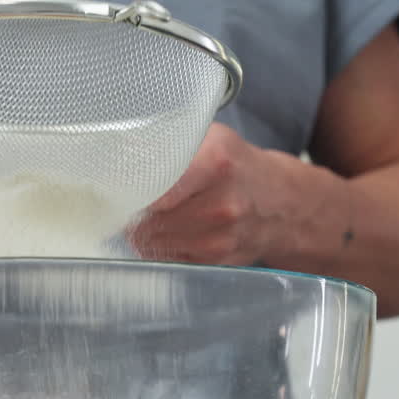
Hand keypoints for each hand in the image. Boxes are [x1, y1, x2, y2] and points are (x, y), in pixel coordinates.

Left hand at [129, 124, 299, 265]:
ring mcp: (219, 237)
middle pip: (148, 216)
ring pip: (153, 239)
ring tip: (151, 213)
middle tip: (130, 200)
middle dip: (132, 210)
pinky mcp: (214, 260)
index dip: (129, 187)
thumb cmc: (237, 166)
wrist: (280, 203)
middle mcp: (221, 204)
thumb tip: (119, 153)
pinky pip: (166, 256)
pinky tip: (169, 229)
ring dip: (142, 230)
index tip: (118, 186)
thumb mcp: (209, 138)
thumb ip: (167, 144)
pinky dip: (158, 245)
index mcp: (216, 163)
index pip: (153, 184)